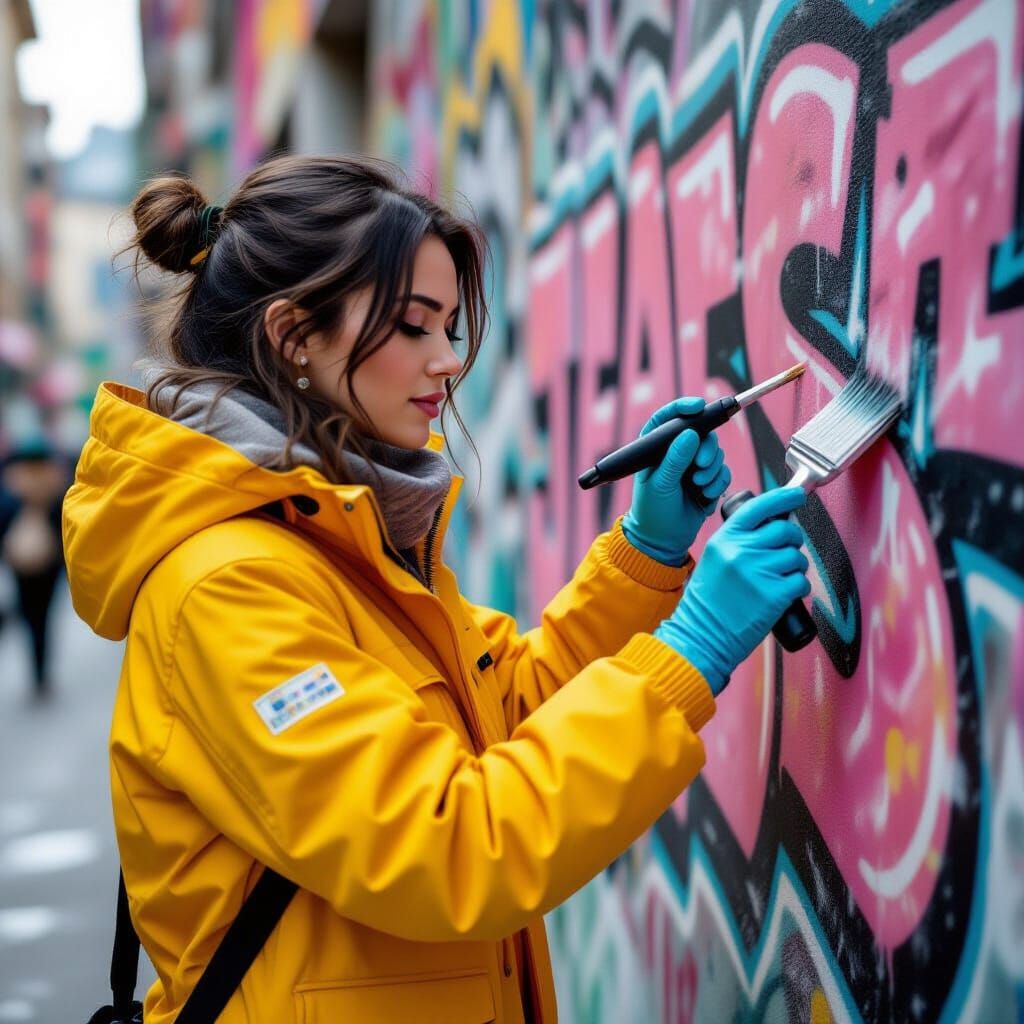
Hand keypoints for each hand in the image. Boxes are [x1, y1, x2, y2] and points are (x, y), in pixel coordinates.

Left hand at [621, 397, 731, 565]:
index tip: (698, 407)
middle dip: (706, 448)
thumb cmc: (652, 511)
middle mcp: (676, 452)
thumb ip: (674, 460)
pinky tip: (705, 496)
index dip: (683, 408)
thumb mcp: (660, 485)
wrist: (663, 540)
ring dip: (712, 469)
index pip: (669, 418)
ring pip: (715, 452)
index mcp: (656, 448)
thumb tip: (690, 434)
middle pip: (701, 432)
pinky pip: (724, 471)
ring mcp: (693, 466)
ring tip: (698, 487)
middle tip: (701, 465)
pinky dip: (718, 482)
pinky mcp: (708, 480)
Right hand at [653, 486, 810, 693]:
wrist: (701, 636)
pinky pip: (802, 581)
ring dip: (795, 568)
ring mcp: (758, 572)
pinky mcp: (774, 594)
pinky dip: (798, 588)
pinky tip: (783, 596)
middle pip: (785, 530)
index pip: (760, 506)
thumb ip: (738, 542)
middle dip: (792, 540)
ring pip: (797, 556)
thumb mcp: (715, 560)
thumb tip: (773, 529)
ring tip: (779, 580)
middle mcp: (741, 551)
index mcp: (725, 538)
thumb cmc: (709, 602)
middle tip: (785, 554)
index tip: (798, 495)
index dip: (784, 497)